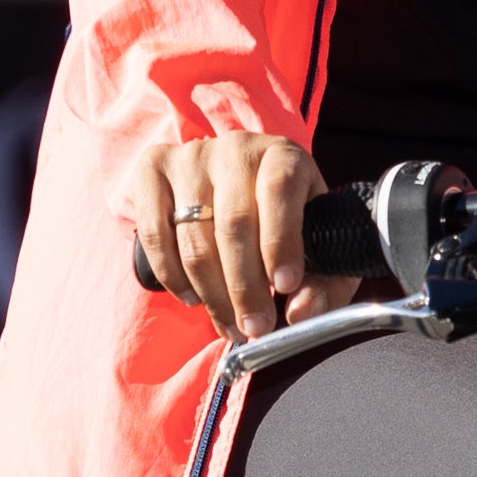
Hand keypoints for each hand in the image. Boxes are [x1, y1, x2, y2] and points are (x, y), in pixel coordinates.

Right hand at [119, 130, 333, 339]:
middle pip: (234, 224)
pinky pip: (153, 233)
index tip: (285, 287)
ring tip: (230, 325)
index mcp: (284, 155)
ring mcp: (190, 158)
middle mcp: (236, 149)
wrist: (238, 183)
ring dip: (212, 294)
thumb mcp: (319, 244)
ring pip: (194, 237)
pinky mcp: (153, 169)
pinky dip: (173, 276)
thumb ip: (324, 282)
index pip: (280, 189)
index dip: (281, 241)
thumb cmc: (285, 220)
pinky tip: (194, 297)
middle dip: (245, 287)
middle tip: (255, 327)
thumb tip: (300, 313)